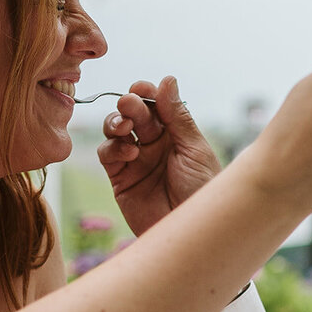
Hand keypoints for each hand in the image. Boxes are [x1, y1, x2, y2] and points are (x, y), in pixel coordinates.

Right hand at [97, 76, 221, 234]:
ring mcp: (136, 161)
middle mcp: (154, 144)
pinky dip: (113, 148)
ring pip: (116, 131)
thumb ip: (177, 116)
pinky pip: (108, 155)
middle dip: (130, 105)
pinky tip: (130, 153)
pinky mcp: (121, 179)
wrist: (192, 233)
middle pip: (134, 114)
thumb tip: (167, 79)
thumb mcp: (194, 149)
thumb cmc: (202, 191)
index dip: (146, 93)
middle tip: (130, 105)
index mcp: (176, 133)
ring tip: (127, 127)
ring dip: (116, 123)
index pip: (156, 105)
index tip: (141, 88)